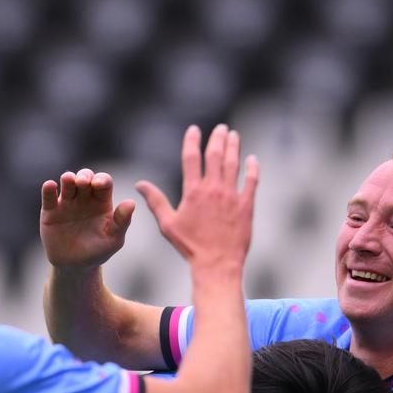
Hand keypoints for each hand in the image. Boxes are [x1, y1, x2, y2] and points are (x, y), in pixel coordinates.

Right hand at [40, 169, 134, 269]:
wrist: (75, 267)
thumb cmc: (98, 251)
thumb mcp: (113, 239)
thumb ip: (122, 222)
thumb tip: (132, 202)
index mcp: (101, 201)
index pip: (104, 182)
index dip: (102, 179)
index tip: (99, 184)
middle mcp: (84, 197)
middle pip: (85, 177)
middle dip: (84, 175)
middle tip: (82, 182)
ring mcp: (67, 202)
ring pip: (67, 182)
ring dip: (68, 178)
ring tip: (68, 180)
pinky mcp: (50, 211)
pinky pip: (48, 196)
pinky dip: (48, 189)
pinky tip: (50, 186)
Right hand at [135, 124, 257, 272]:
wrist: (217, 264)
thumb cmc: (190, 246)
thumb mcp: (168, 224)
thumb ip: (155, 201)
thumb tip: (140, 184)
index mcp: (193, 191)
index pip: (191, 157)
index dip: (192, 140)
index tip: (195, 130)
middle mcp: (213, 189)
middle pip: (216, 155)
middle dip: (217, 138)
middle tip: (220, 128)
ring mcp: (231, 196)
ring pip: (233, 163)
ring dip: (234, 147)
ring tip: (233, 135)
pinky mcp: (246, 205)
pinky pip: (252, 181)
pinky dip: (252, 168)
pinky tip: (252, 159)